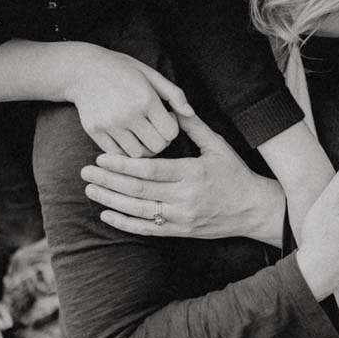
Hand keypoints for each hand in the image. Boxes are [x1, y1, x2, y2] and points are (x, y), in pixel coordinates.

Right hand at [69, 47, 192, 158]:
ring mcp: (110, 125)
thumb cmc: (122, 70)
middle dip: (160, 141)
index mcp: (146, 99)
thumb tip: (191, 114)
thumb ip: (174, 94)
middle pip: (157, 147)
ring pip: (138, 155)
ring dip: (143, 149)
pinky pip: (117, 154)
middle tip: (154, 129)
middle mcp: (128, 114)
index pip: (171, 132)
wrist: (82, 69)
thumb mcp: (151, 74)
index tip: (165, 118)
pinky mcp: (95, 131)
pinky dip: (125, 151)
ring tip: (141, 134)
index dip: (172, 128)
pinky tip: (126, 137)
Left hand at [82, 111, 282, 241]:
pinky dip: (125, 223)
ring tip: (90, 189)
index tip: (101, 157)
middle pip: (139, 190)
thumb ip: (193, 127)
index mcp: (193, 173)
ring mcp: (182, 218)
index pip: (151, 170)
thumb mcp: (218, 146)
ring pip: (139, 211)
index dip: (124, 164)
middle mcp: (185, 198)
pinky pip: (148, 230)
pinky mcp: (180, 231)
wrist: (254, 210)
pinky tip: (107, 214)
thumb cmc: (235, 174)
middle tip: (84, 171)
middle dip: (109, 180)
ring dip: (111, 200)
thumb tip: (172, 106)